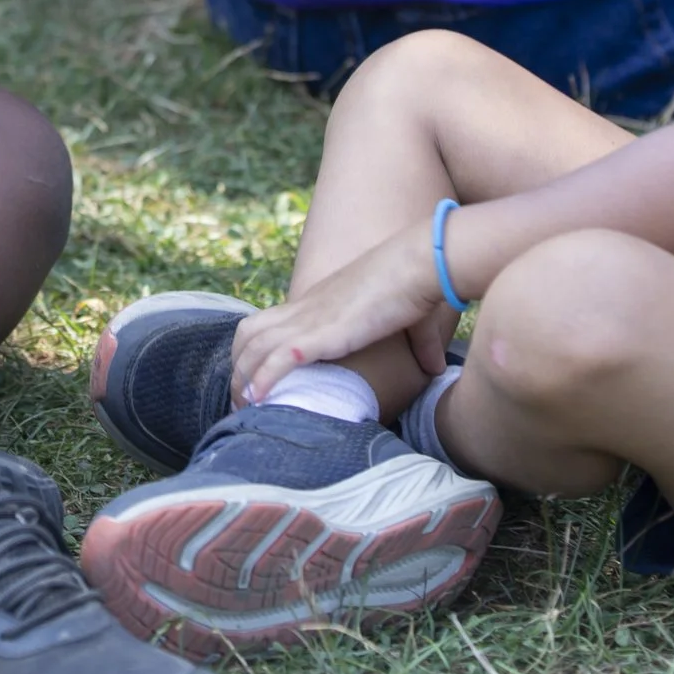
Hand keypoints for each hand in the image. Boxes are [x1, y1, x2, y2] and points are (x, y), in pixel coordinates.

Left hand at [229, 222, 455, 406]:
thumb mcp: (412, 319)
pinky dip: (264, 380)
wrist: (419, 264)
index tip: (255, 382)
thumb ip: (420, 344)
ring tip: (244, 409)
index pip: (268, 323)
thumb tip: (435, 366)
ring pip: (254, 346)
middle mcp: (307, 308)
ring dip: (244, 380)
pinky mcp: (324, 333)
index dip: (253, 352)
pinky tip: (260, 401)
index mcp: (319, 303)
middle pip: (248, 333)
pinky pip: (279, 358)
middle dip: (238, 369)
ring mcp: (312, 319)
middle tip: (241, 403)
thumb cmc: (417, 285)